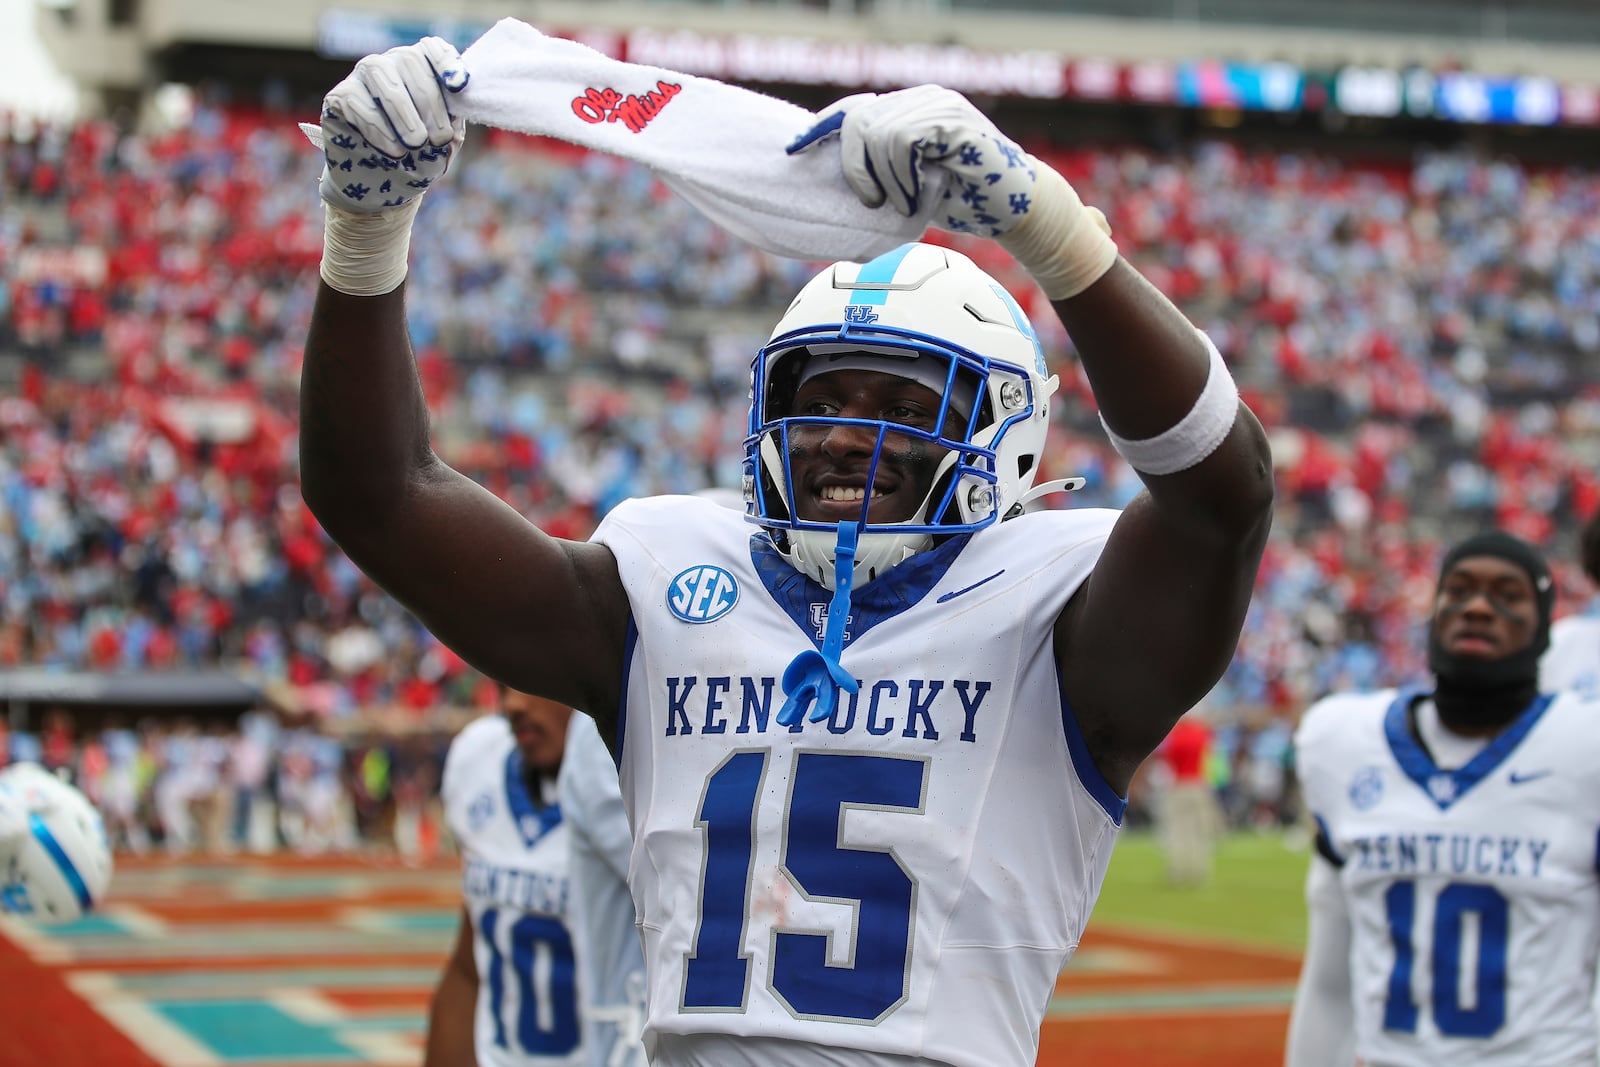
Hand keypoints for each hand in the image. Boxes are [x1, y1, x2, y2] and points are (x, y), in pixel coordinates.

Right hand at [314, 36, 468, 213]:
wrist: (384, 189)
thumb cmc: (420, 159)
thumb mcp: (446, 142)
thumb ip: (454, 118)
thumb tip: (458, 95)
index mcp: (424, 70)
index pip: (433, 49)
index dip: (446, 62)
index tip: (458, 86)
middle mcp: (392, 64)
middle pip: (410, 61)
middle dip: (429, 102)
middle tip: (439, 138)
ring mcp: (362, 78)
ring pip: (379, 73)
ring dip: (403, 112)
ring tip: (416, 144)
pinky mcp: (338, 97)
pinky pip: (356, 101)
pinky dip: (379, 129)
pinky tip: (392, 151)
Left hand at [788, 84, 1038, 238]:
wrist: (1015, 211)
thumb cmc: (966, 201)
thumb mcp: (910, 187)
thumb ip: (880, 172)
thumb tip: (831, 178)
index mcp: (910, 110)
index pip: (854, 108)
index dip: (821, 127)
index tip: (794, 149)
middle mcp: (922, 98)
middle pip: (858, 120)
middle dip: (856, 167)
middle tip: (875, 202)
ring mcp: (939, 104)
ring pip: (878, 133)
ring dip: (885, 180)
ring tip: (906, 203)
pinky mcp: (953, 119)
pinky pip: (902, 140)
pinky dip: (902, 176)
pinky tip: (919, 194)